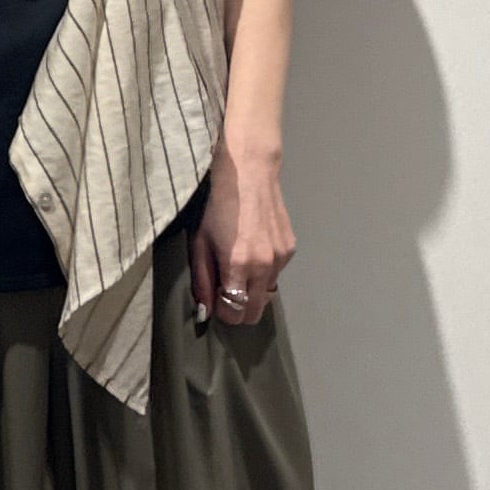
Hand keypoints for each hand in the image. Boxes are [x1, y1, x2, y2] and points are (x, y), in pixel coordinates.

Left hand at [189, 149, 294, 324]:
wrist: (250, 176)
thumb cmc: (218, 208)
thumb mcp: (200, 244)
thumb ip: (203, 281)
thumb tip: (206, 311)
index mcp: (238, 266)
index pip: (235, 313)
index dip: (224, 313)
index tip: (217, 302)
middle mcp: (263, 266)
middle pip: (256, 312)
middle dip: (240, 310)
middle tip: (227, 292)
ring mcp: (280, 258)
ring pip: (267, 293)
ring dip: (253, 289)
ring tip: (240, 267)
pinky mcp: (290, 249)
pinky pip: (276, 274)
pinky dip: (264, 272)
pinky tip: (255, 250)